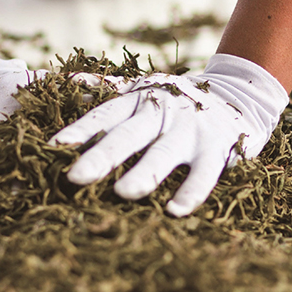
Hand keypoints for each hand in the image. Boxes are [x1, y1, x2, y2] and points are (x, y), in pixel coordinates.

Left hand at [51, 54, 288, 216]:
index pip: (105, 114)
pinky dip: (192, 191)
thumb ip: (105, 88)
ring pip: (164, 152)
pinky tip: (175, 210)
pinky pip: (205, 173)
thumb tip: (65, 80)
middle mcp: (162, 112)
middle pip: (129, 134)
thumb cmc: (177, 97)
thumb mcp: (142, 88)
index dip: (81, 129)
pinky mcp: (217, 147)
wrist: (237, 92)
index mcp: (139, 99)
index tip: (55, 146)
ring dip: (145, 172)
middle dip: (103, 155)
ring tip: (123, 193)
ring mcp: (190, 130)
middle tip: (76, 177)